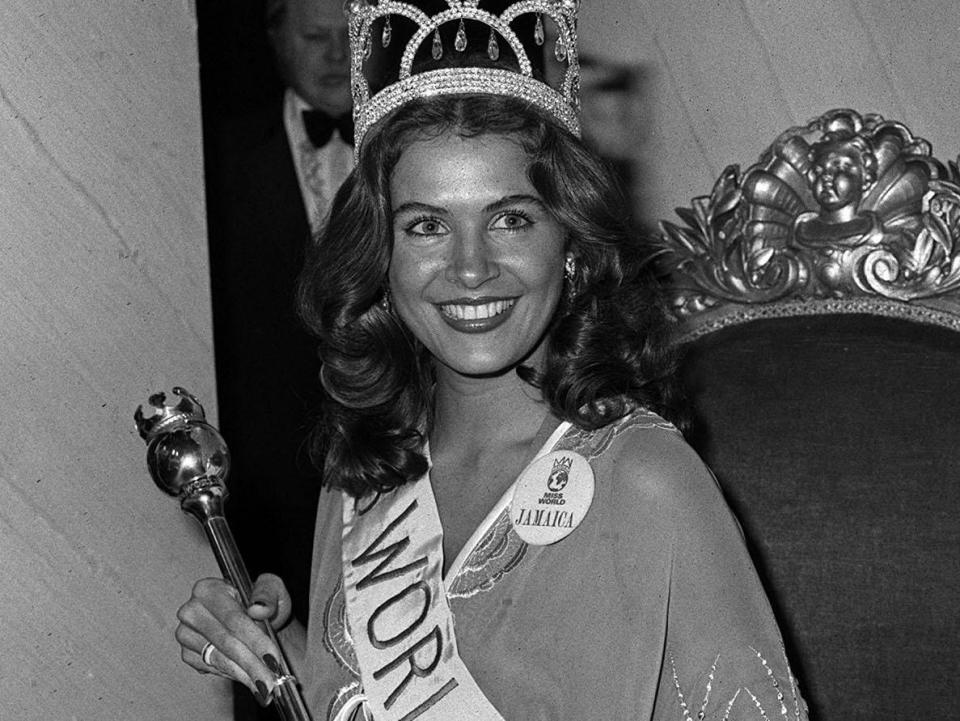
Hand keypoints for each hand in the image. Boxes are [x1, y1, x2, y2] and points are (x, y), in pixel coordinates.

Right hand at [175, 573, 292, 705]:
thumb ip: (268, 594)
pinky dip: (234, 676)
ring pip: (219, 659)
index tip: (273, 659)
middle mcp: (192, 610)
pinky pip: (212, 669)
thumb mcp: (273, 590)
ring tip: (266, 687)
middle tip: (272, 683)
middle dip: (252, 665)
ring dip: (245, 676)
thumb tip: (257, 608)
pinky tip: (250, 679)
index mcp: (209, 588)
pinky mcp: (187, 654)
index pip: (234, 620)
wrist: (256, 620)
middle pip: (226, 643)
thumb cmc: (263, 603)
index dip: (255, 641)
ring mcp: (186, 634)